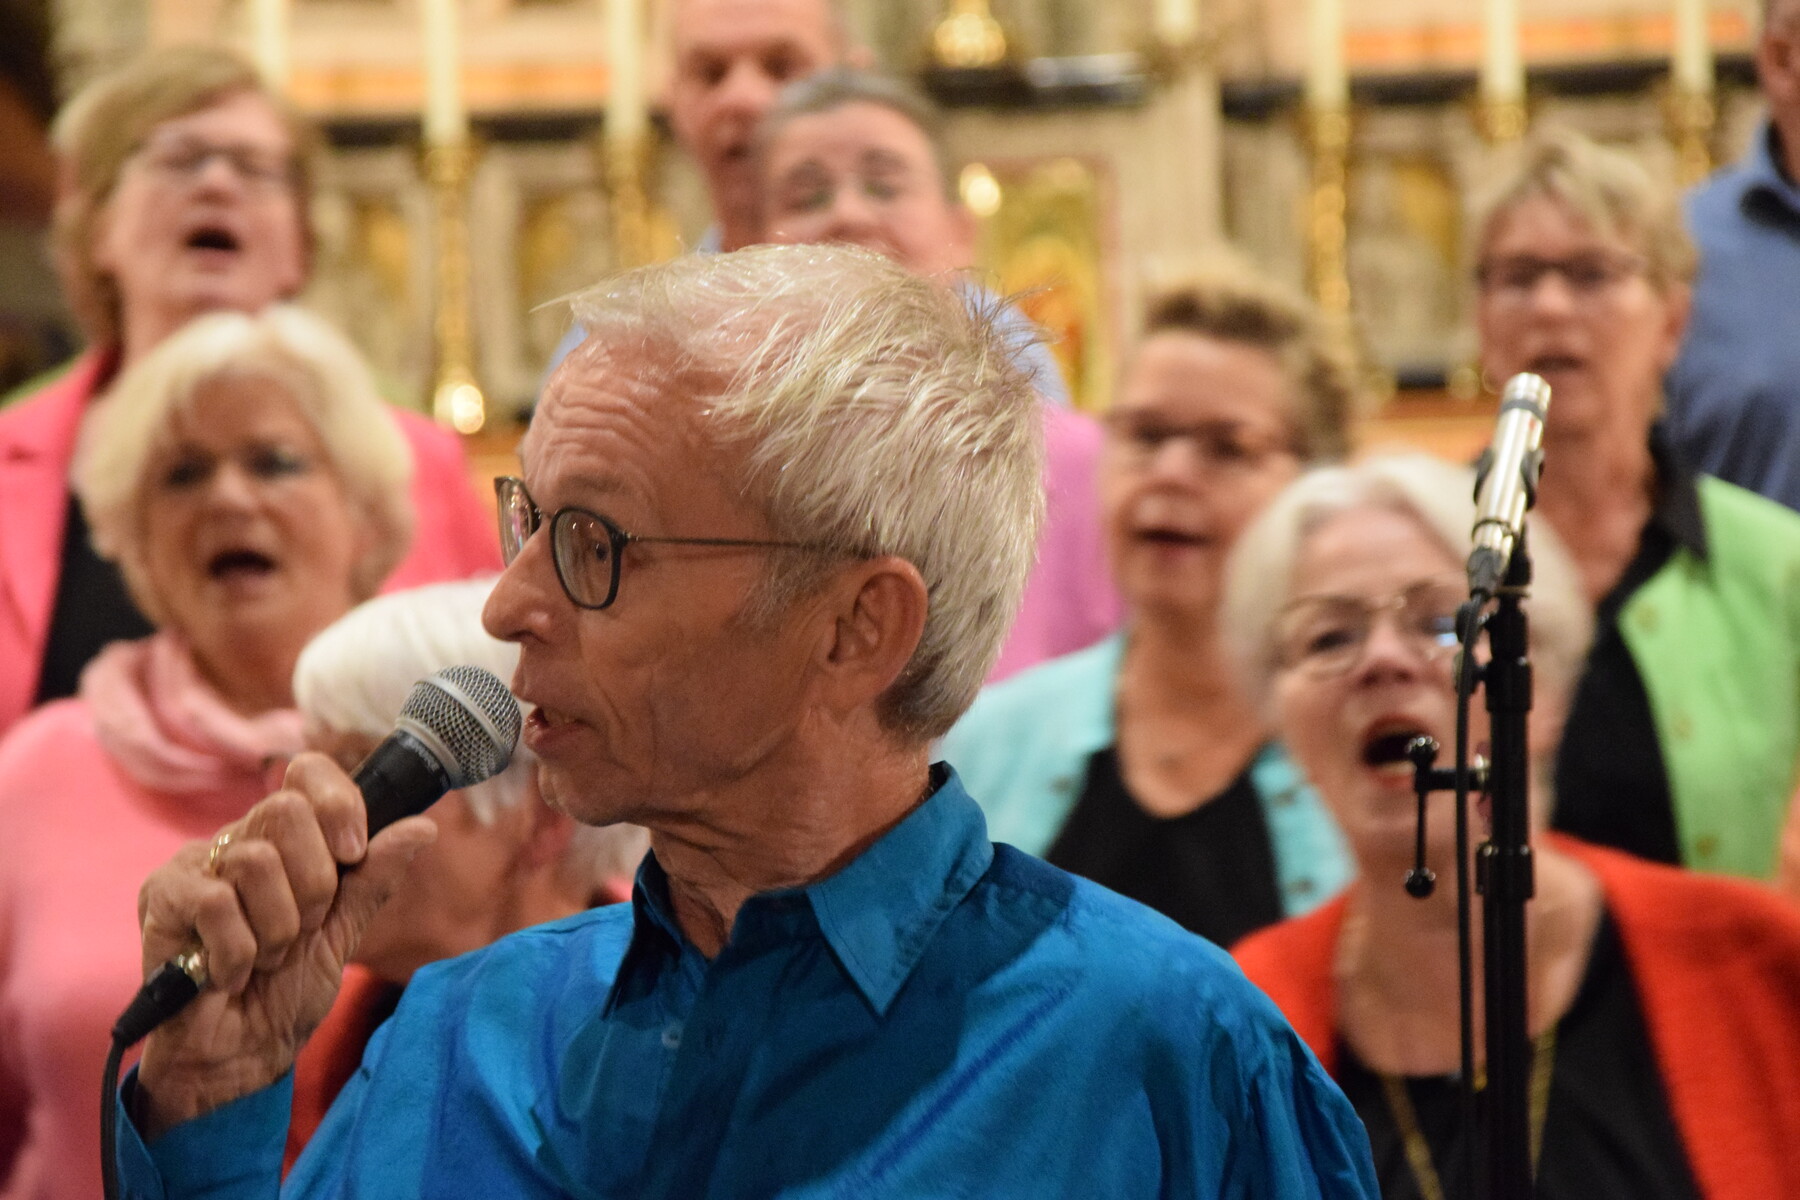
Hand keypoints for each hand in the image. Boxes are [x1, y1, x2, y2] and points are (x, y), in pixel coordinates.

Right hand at [132, 752, 435, 1137]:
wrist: (240, 1059)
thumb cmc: (284, 996)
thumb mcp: (343, 933)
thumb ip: (374, 878)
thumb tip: (423, 826)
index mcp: (285, 841)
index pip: (307, 771)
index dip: (338, 805)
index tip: (351, 855)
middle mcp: (238, 841)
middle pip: (287, 809)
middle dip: (313, 884)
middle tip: (301, 929)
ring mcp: (195, 865)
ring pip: (255, 861)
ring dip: (276, 928)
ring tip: (263, 959)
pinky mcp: (162, 898)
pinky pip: (215, 901)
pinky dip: (237, 951)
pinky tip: (227, 975)